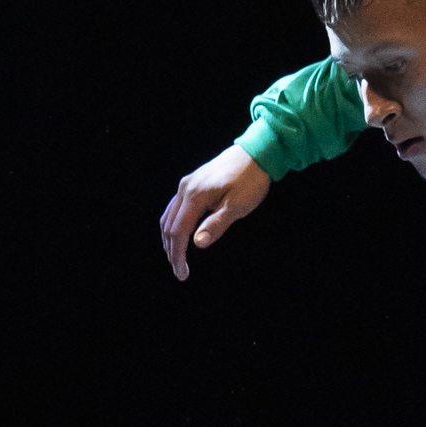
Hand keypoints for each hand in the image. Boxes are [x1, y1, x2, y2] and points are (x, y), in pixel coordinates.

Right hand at [160, 144, 270, 279]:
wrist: (256, 153)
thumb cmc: (250, 180)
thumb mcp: (237, 206)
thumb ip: (216, 225)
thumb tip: (197, 244)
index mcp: (194, 196)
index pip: (178, 231)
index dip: (178, 254)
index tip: (182, 273)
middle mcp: (185, 189)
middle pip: (169, 225)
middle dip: (172, 250)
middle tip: (179, 271)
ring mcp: (187, 184)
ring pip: (169, 216)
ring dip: (170, 238)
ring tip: (175, 257)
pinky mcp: (192, 182)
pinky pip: (175, 207)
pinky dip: (174, 224)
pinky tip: (179, 234)